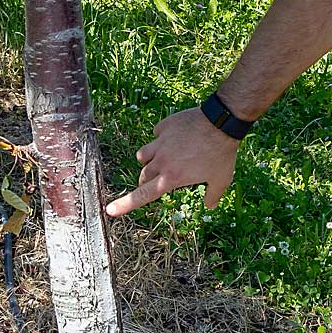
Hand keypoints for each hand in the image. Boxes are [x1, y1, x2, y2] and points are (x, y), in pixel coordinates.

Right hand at [105, 107, 240, 216]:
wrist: (221, 122)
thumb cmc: (222, 154)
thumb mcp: (221, 180)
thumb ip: (213, 195)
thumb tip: (210, 206)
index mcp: (171, 177)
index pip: (143, 195)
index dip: (125, 204)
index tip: (110, 210)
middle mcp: (161, 161)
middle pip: (143, 175)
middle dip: (147, 180)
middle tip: (158, 180)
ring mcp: (161, 142)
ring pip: (143, 155)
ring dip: (148, 160)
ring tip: (161, 159)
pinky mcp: (164, 126)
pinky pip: (156, 134)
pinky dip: (161, 138)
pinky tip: (173, 137)